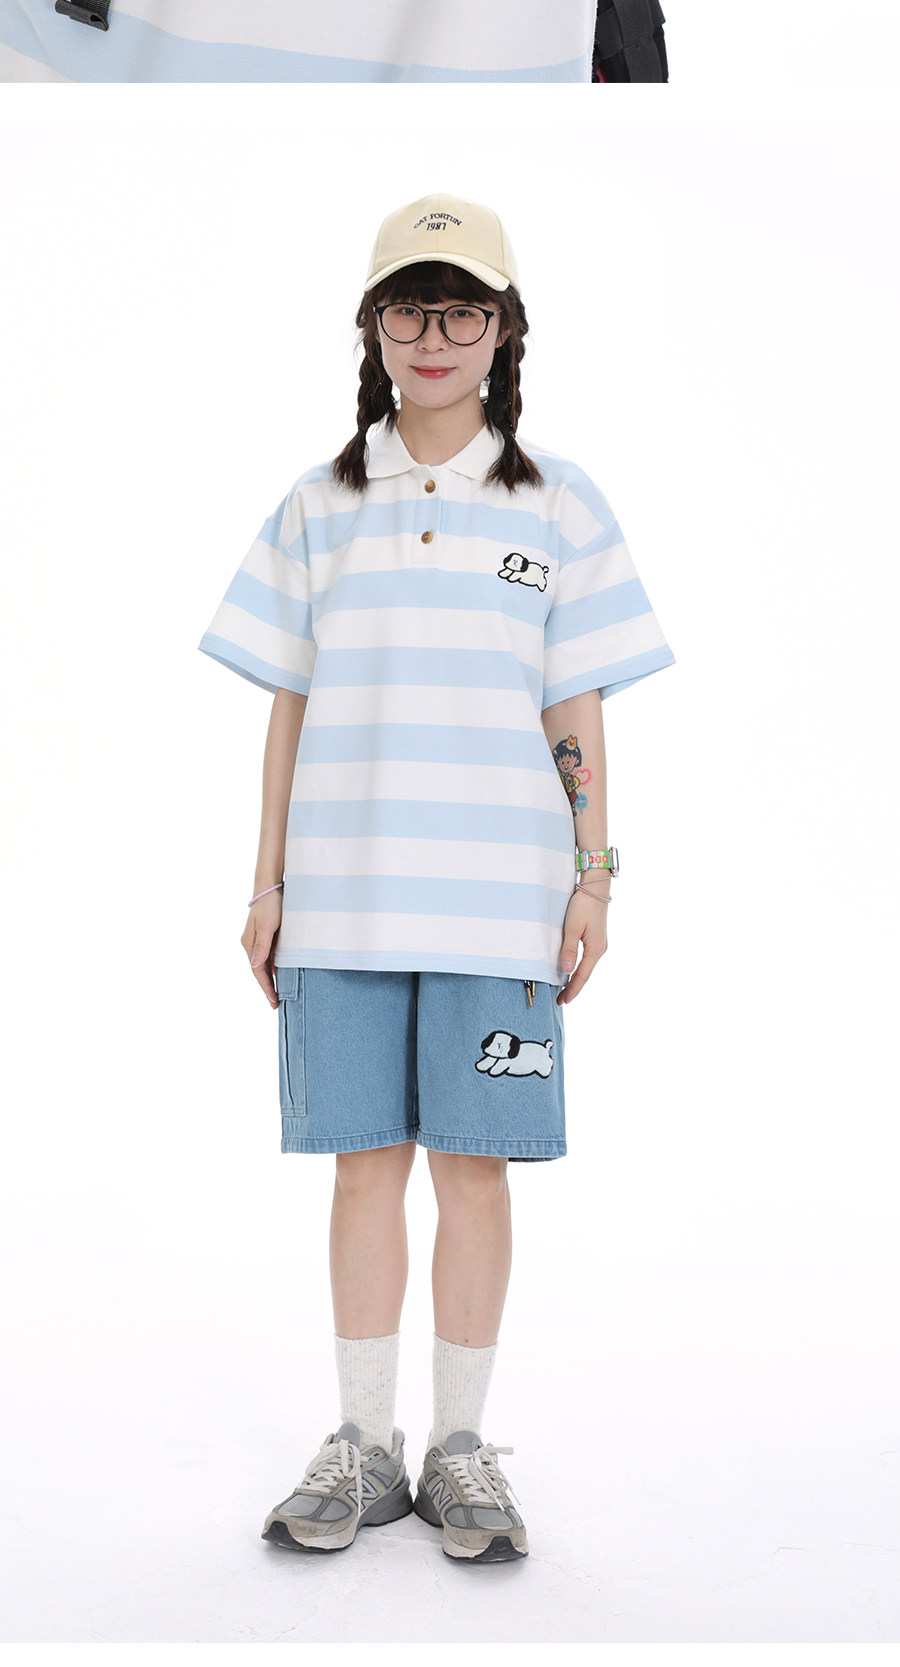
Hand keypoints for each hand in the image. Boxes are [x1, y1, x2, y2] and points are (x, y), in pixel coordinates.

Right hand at [241, 893, 282, 1007]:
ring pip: (265, 964)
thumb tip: (255, 966)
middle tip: (276, 1005)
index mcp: (249, 944)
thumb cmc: (270, 905)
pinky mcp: (266, 935)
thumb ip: (262, 946)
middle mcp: (251, 944)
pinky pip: (270, 956)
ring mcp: (258, 939)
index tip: (274, 1001)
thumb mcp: (267, 926)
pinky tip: (282, 974)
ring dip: (271, 979)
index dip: (266, 988)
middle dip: (268, 988)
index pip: (257, 972)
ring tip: (280, 993)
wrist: (271, 886)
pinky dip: (275, 967)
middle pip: (260, 971)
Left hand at [556, 885, 608, 1003]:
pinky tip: (572, 970)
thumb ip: (569, 949)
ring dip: (576, 978)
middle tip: (561, 1000)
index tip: (564, 1001)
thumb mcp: (572, 927)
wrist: (595, 888)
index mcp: (595, 949)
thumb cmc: (583, 905)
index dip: (573, 990)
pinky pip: (587, 959)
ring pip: (587, 967)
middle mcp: (600, 949)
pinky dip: (579, 968)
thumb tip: (566, 971)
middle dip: (574, 987)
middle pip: (585, 973)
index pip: (582, 975)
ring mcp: (600, 944)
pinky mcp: (596, 938)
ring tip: (565, 989)